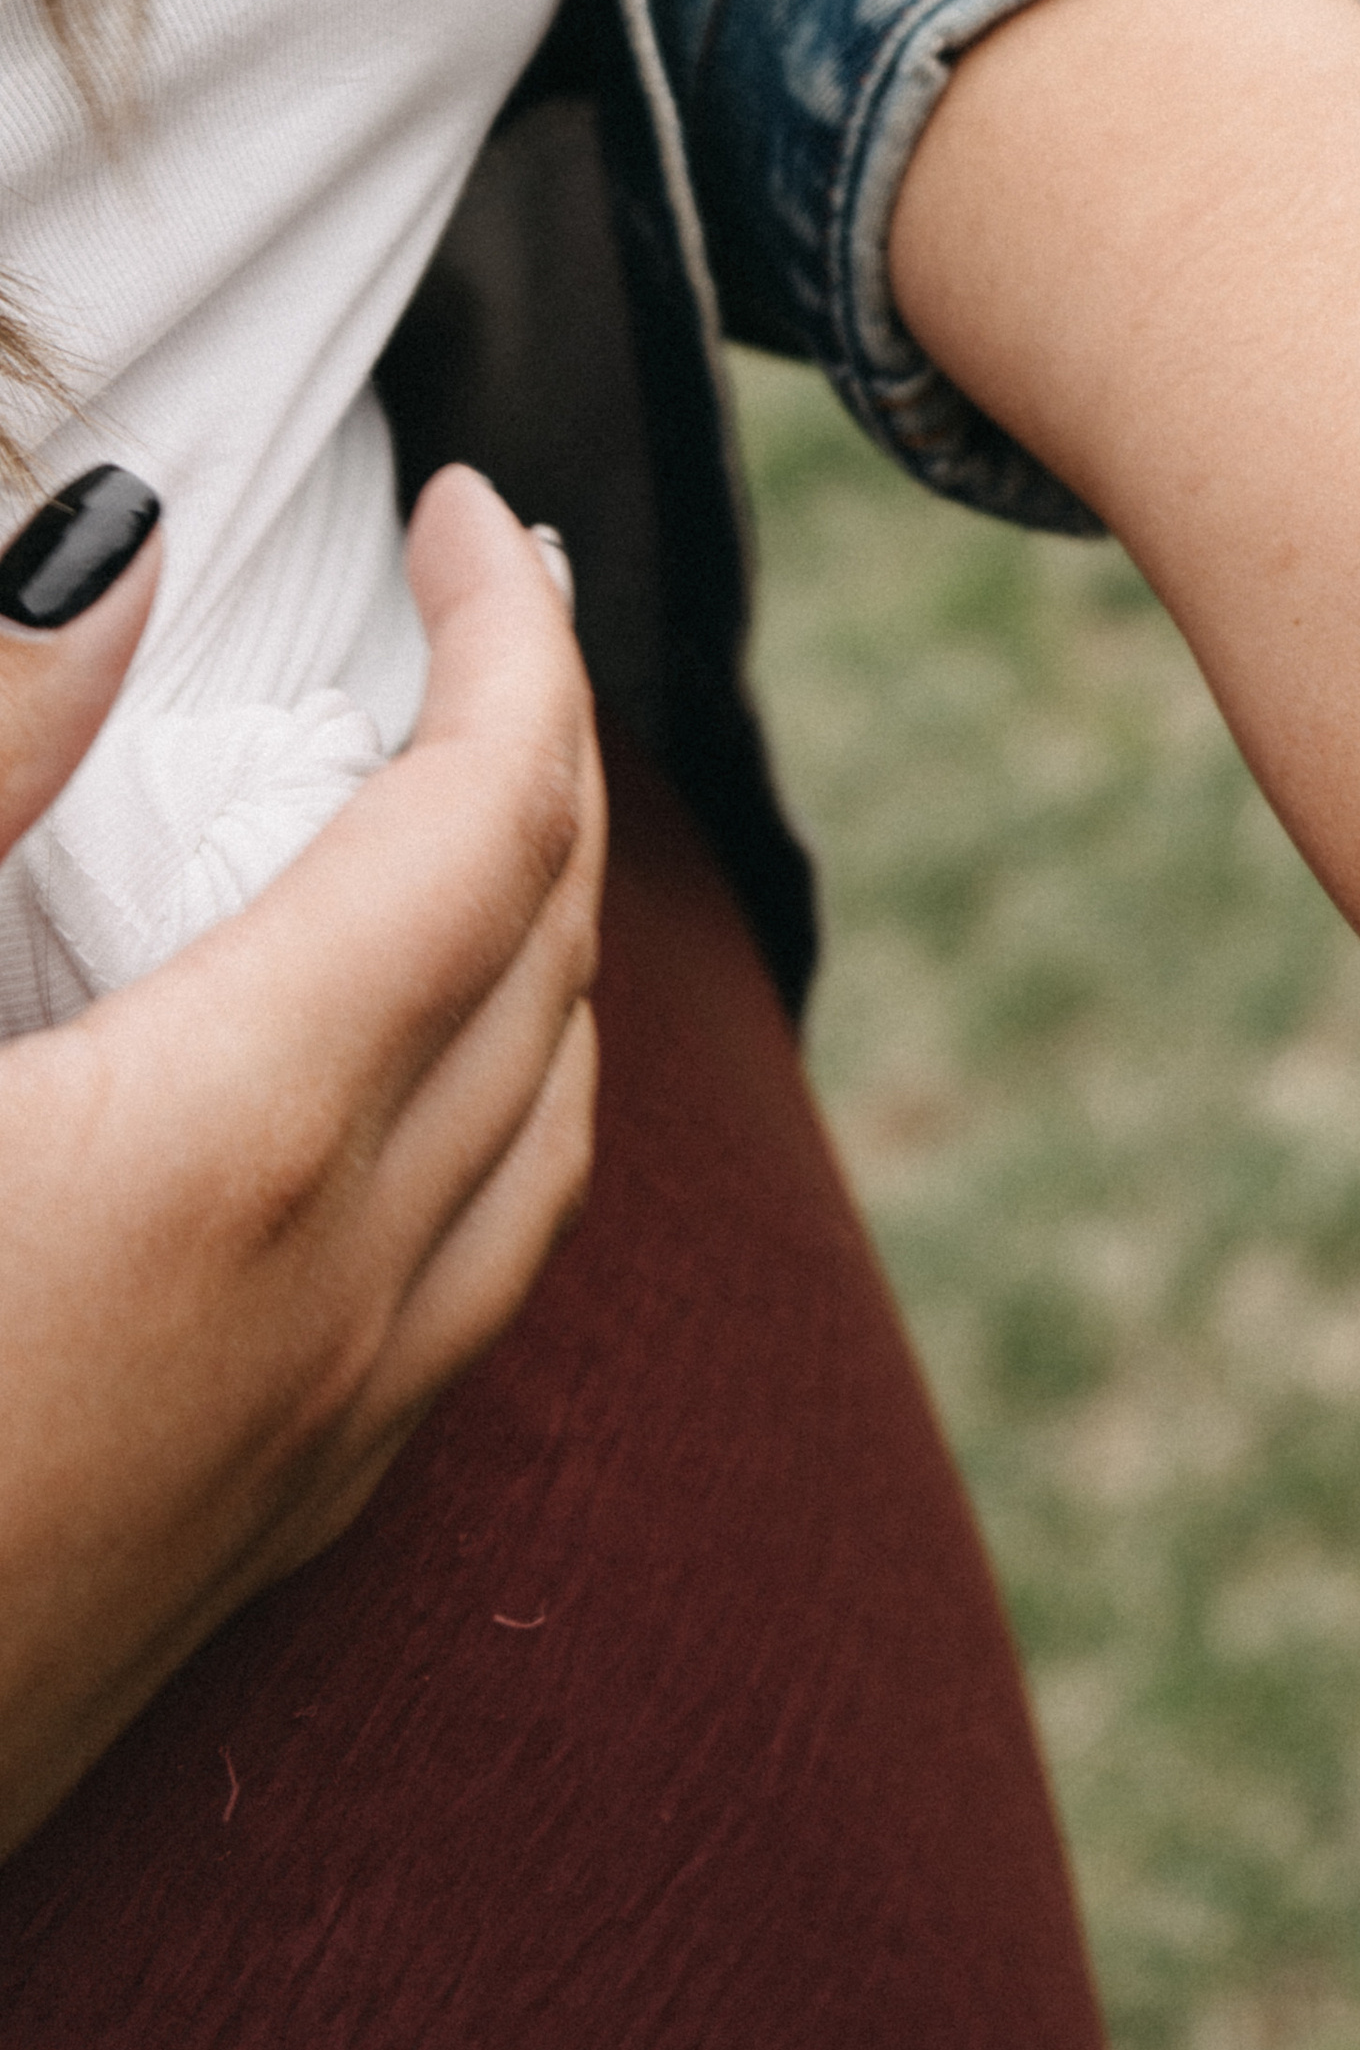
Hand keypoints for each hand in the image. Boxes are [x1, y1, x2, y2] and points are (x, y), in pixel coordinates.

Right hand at [0, 462, 600, 1855]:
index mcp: (238, 1144)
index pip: (487, 814)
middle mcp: (337, 1295)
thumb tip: (118, 544)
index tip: (458, 501)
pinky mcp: (257, 1548)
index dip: (504, 630)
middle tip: (484, 597)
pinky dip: (508, 1105)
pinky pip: (486, 1273)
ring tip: (487, 801)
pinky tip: (416, 1089)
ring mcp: (317, 1443)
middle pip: (549, 952)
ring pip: (551, 1125)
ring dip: (551, 928)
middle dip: (547, 739)